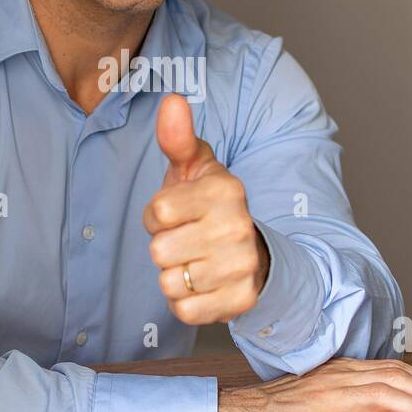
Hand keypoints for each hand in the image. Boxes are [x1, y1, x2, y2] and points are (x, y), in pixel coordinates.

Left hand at [143, 94, 269, 324]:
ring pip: (170, 282)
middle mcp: (238, 228)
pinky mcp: (241, 301)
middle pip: (160, 251)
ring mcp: (242, 267)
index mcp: (226, 191)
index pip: (158, 212)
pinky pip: (185, 311)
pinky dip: (186, 302)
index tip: (175, 214)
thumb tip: (171, 100)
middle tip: (187, 240)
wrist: (255, 253)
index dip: (157, 216)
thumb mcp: (196, 168)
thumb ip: (179, 137)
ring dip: (175, 276)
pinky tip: (202, 286)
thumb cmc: (212, 207)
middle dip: (165, 248)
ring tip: (195, 261)